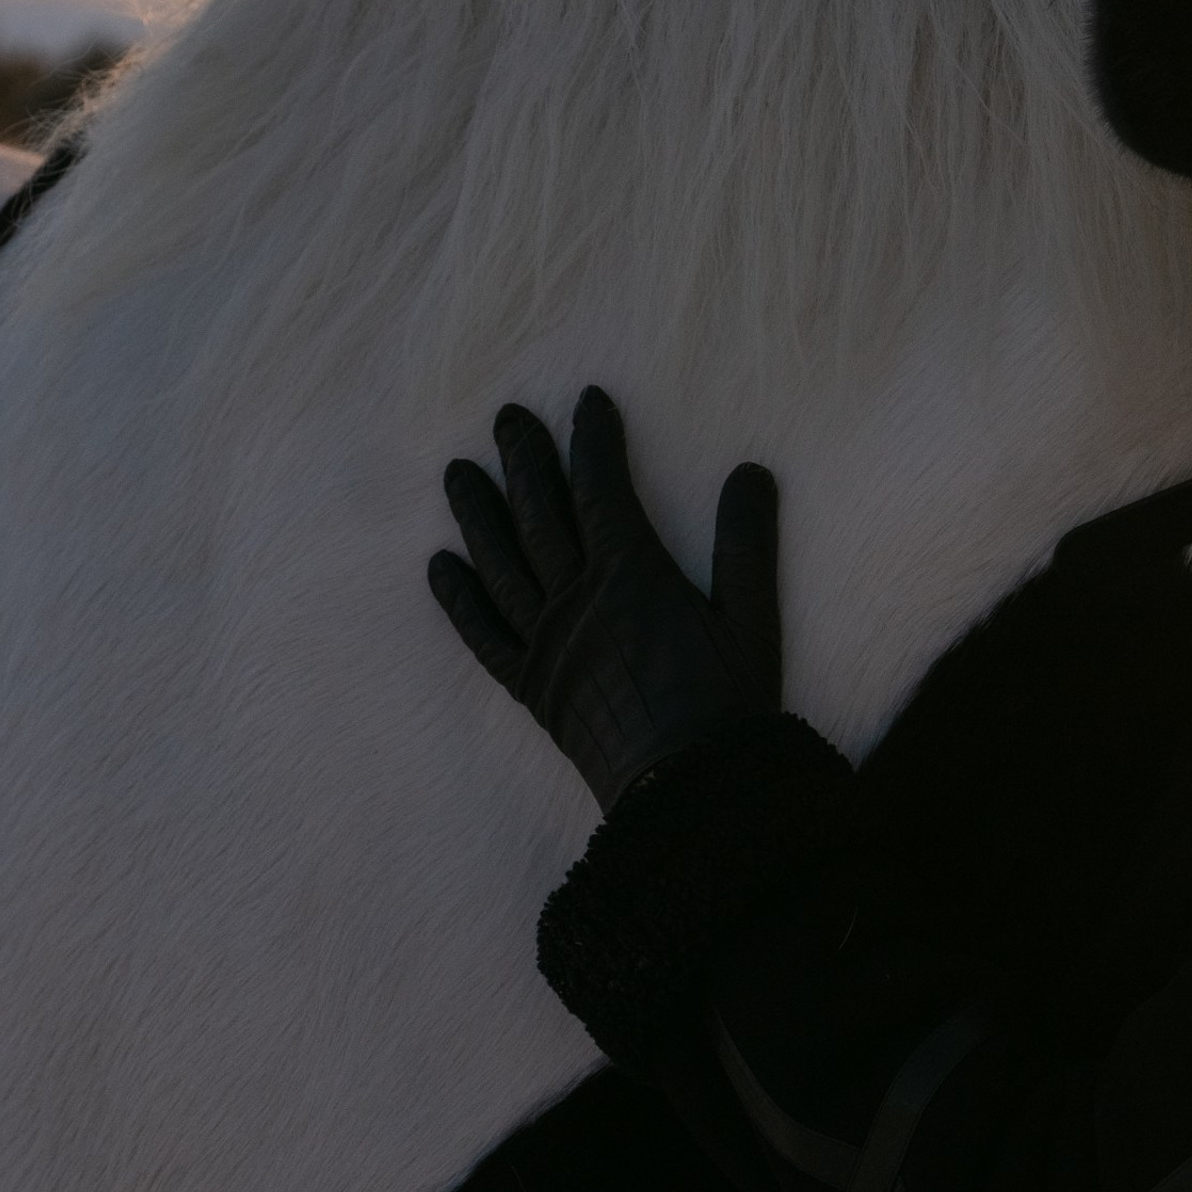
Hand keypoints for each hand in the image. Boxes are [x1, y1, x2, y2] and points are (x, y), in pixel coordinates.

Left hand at [428, 387, 781, 808]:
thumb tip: (750, 472)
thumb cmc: (728, 705)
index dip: (592, 441)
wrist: (689, 791)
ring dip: (477, 514)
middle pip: (540, 514)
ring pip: (501, 563)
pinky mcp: (531, 686)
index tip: (587, 401)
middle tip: (507, 418)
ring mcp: (546, 643)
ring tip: (458, 472)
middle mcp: (577, 600)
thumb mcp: (752, 617)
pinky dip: (458, 599)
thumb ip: (747, 542)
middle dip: (524, 460)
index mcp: (632, 576)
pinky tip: (439, 567)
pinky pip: (483, 636)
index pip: (601, 488)